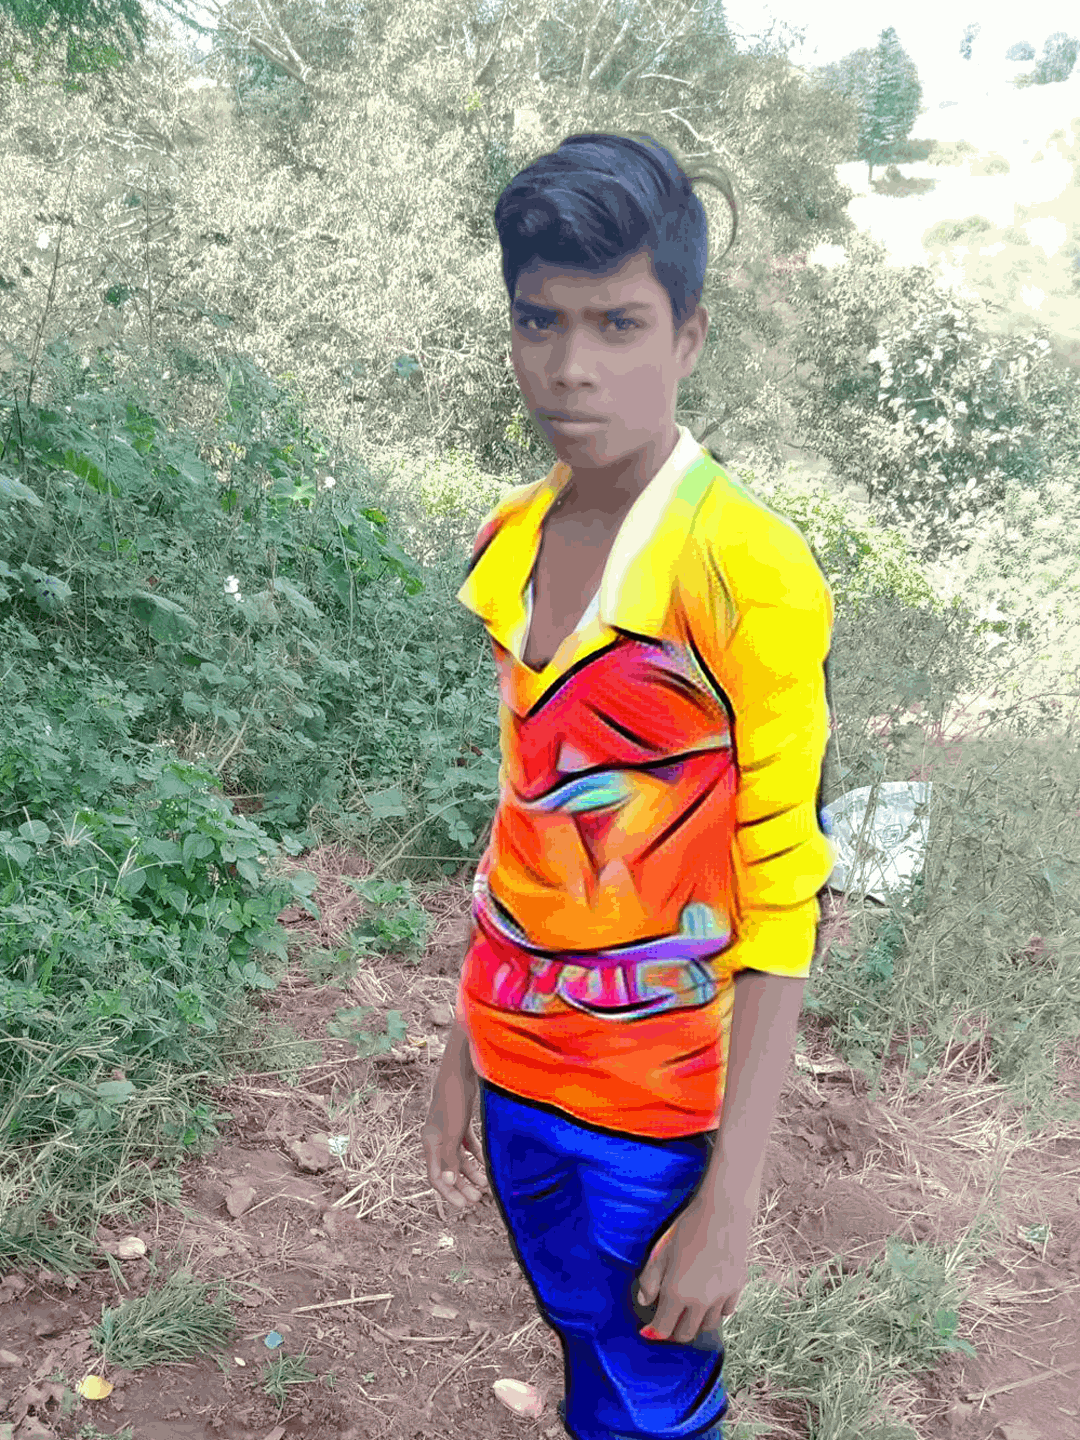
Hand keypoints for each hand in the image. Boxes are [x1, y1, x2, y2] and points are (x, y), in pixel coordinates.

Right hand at [421, 1035, 488, 1211]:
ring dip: (470, 1173)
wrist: (461, 1070)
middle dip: (462, 1186)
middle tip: (477, 1200)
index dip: (449, 1193)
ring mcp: (449, 1130)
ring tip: (485, 1185)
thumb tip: (447, 1183)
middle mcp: (437, 1138)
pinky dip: (476, 1156)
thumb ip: (450, 1158)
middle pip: (448, 1170)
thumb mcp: (452, 1132)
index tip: (465, 1206)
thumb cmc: (453, 1099)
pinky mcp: (461, 1121)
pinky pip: (467, 1145)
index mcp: (430, 1142)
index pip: (436, 1176)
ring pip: (459, 1159)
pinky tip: (486, 1165)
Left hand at [635, 1192, 750, 1344]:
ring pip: (707, 1325)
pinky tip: (710, 1297)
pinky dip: (715, 1311)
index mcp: (677, 1293)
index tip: (649, 1329)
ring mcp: (721, 1298)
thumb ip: (650, 1280)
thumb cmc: (687, 1228)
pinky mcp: (737, 1289)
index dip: (654, 1332)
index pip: (663, 1329)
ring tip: (689, 1307)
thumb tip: (645, 1301)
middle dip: (674, 1330)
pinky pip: (725, 1312)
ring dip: (695, 1321)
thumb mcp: (661, 1252)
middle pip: (686, 1334)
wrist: (723, 1213)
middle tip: (669, 1318)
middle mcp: (700, 1302)